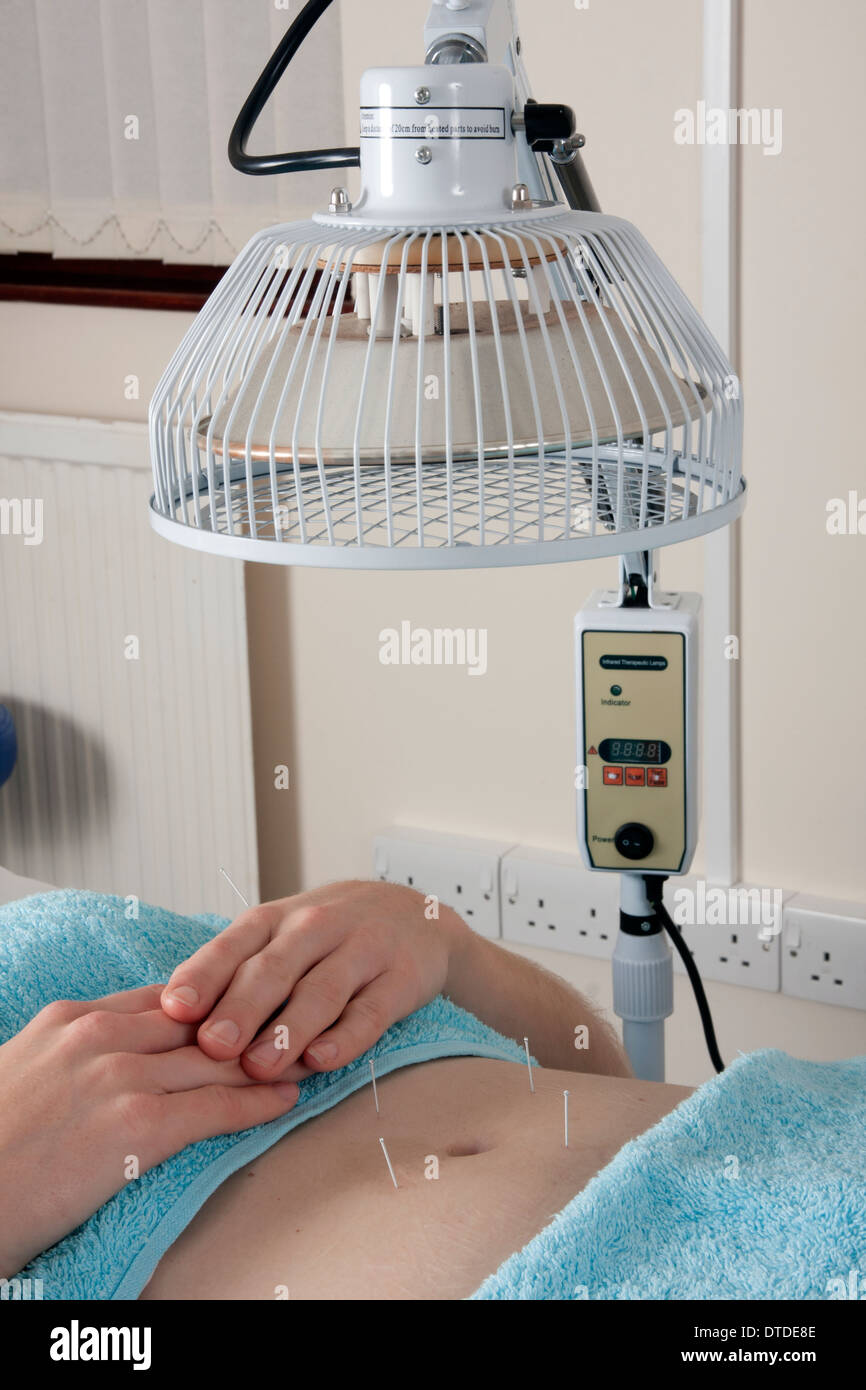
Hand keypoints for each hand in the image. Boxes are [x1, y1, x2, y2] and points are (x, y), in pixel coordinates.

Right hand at [0, 985, 299, 1279]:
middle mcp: (100, 1037)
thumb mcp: (26, 1070)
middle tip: (297, 1021)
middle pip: (199, 1020)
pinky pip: (215, 1107)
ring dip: (269, 1058)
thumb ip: (74, 1052)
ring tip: (305, 1057)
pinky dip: (258, 1103)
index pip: (166, 997)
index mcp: (72, 1019)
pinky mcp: (136, 1128)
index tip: (252, 1000)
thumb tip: (111, 1055)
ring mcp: (119, 1079)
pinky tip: (286, 1100)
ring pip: (215, 1058)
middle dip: (253, 1021)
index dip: (216, 1001)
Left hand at [160, 881, 464, 1079]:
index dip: (204, 977)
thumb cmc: (327, 937)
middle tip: (212, 1046)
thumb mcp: (278, 939)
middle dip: (241, 1008)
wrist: (417, 916)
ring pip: (322, 991)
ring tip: (261, 1066)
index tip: (175, 1009)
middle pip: (274, 969)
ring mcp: (362, 951)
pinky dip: (347, 1036)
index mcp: (274, 921)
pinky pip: (372, 1011)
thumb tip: (167, 1022)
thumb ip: (231, 973)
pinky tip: (324, 1060)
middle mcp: (316, 929)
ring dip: (289, 1029)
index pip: (233, 945)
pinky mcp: (401, 978)